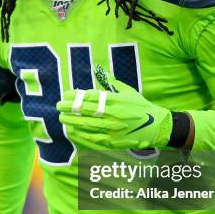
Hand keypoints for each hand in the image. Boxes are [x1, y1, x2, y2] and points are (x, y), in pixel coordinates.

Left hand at [57, 65, 171, 149]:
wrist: (156, 127)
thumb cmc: (141, 107)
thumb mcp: (128, 91)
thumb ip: (112, 83)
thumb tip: (99, 71)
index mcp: (116, 101)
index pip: (90, 97)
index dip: (76, 96)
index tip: (66, 94)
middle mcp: (113, 115)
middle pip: (85, 111)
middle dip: (69, 108)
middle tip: (59, 106)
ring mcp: (112, 130)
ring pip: (86, 125)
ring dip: (72, 121)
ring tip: (62, 118)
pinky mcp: (113, 142)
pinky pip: (92, 138)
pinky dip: (81, 134)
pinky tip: (73, 130)